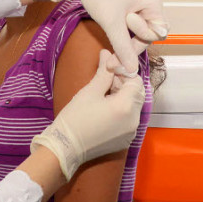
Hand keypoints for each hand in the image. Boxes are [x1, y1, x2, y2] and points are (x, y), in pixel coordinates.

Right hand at [30, 50, 144, 180]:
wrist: (65, 148)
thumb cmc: (75, 118)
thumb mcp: (89, 92)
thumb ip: (103, 72)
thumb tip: (107, 53)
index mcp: (126, 106)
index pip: (136, 81)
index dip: (124, 73)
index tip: (108, 72)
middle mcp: (134, 120)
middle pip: (137, 94)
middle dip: (124, 84)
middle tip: (104, 82)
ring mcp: (131, 132)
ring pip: (134, 107)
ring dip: (123, 97)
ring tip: (103, 97)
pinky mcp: (126, 140)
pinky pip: (129, 120)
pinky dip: (121, 111)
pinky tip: (104, 111)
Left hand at [43, 0, 167, 72]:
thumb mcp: (112, 23)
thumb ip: (124, 48)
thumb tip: (133, 70)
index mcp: (154, 2)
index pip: (156, 34)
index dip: (139, 44)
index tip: (119, 49)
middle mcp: (151, 1)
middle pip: (148, 34)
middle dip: (130, 45)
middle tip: (112, 58)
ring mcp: (140, 2)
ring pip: (138, 31)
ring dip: (124, 40)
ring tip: (109, 47)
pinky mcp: (129, 3)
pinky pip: (131, 24)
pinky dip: (121, 32)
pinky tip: (110, 36)